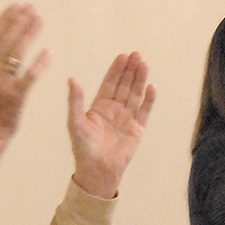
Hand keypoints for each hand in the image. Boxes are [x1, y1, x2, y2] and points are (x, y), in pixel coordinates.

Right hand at [0, 4, 51, 158]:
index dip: (5, 19)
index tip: (16, 6)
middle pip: (6, 40)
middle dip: (19, 22)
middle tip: (32, 8)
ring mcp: (1, 83)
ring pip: (16, 53)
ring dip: (29, 34)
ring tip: (40, 20)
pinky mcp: (15, 96)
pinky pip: (28, 77)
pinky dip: (39, 64)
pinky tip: (49, 51)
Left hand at [69, 51, 156, 197]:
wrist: (97, 170)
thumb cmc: (83, 147)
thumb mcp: (75, 122)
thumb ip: (75, 101)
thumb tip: (72, 79)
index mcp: (100, 106)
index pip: (110, 83)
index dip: (116, 70)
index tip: (123, 55)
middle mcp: (115, 109)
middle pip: (125, 85)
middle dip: (131, 70)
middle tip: (137, 55)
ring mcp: (127, 118)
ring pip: (135, 95)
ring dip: (140, 80)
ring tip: (145, 64)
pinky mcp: (137, 129)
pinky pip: (145, 111)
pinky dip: (149, 100)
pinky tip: (152, 87)